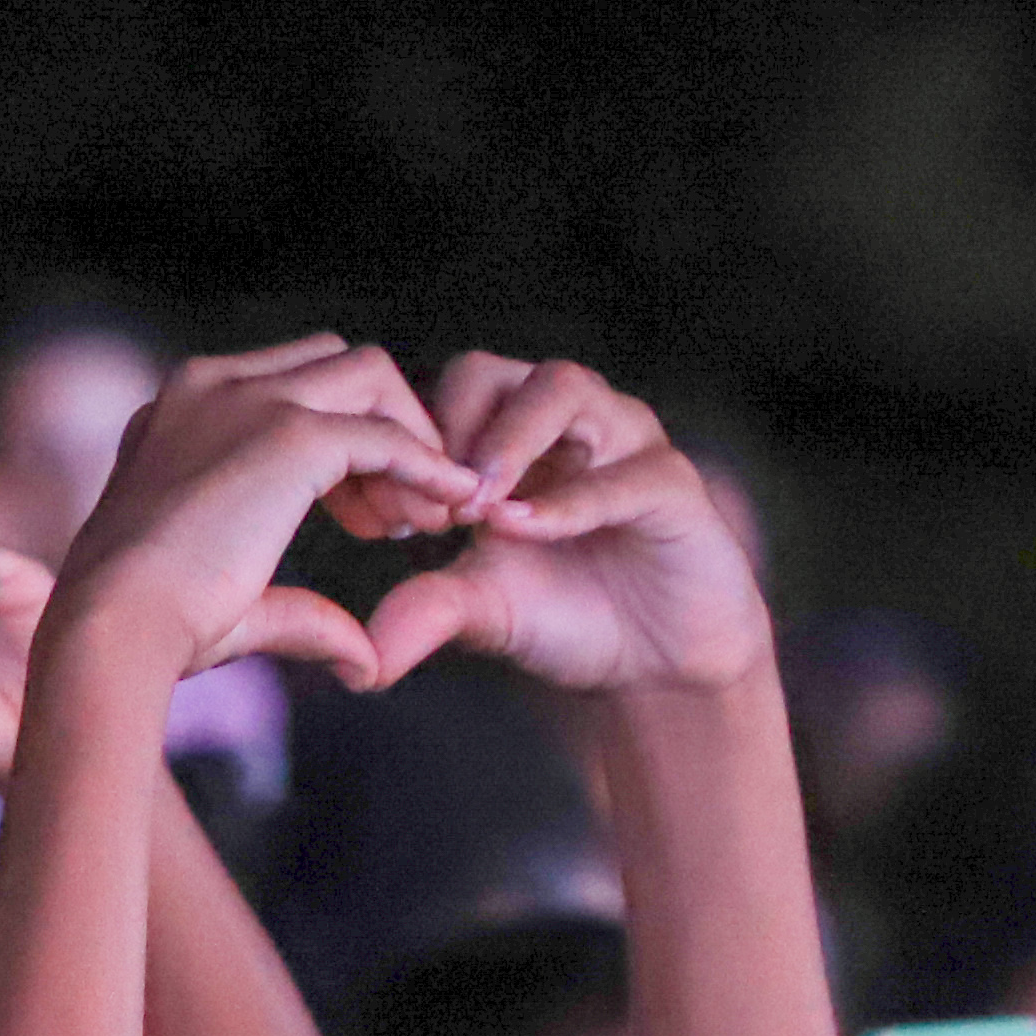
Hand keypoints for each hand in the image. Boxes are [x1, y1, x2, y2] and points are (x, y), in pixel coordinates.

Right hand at [41, 341, 486, 690]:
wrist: (113, 628)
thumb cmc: (151, 630)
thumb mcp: (230, 598)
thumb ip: (302, 612)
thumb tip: (367, 663)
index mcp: (179, 411)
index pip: (286, 383)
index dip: (340, 442)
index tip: (362, 518)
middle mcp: (209, 387)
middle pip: (335, 364)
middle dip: (383, 428)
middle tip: (399, 519)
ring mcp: (248, 400)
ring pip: (370, 373)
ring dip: (409, 437)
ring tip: (419, 521)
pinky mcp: (288, 436)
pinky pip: (384, 432)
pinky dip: (427, 465)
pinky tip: (450, 506)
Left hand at [356, 359, 771, 700]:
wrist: (659, 663)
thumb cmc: (568, 614)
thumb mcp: (486, 610)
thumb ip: (428, 614)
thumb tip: (361, 664)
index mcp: (510, 434)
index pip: (447, 391)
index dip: (412, 439)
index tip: (389, 511)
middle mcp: (567, 419)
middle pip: (495, 372)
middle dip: (451, 425)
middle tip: (432, 497)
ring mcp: (625, 441)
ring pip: (563, 389)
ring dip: (508, 440)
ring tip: (477, 503)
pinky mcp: (675, 485)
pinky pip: (623, 474)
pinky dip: (568, 501)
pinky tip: (525, 530)